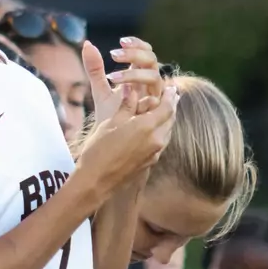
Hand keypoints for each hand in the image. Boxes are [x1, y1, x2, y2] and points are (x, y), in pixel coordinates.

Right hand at [77, 83, 177, 202]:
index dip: (170, 96)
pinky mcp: (150, 162)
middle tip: (171, 95)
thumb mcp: (112, 122)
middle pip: (170, 119)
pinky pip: (161, 142)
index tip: (170, 87)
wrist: (96, 181)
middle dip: (171, 106)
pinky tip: (153, 129)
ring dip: (166, 119)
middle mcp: (156, 140)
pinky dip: (160, 132)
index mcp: (147, 127)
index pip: (167, 107)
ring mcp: (155, 153)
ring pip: (167, 131)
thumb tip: (131, 89)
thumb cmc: (99, 149)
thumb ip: (126, 105)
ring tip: (162, 110)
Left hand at [83, 37, 163, 126]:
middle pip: (152, 61)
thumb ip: (95, 69)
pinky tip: (123, 94)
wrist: (112, 142)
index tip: (121, 41)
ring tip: (111, 77)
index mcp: (140, 77)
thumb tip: (86, 43)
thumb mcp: (100, 91)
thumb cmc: (109, 117)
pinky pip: (155, 99)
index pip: (146, 52)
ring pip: (155, 77)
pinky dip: (139, 96)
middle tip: (114, 54)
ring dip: (134, 74)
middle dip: (136, 54)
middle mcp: (150, 86)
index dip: (137, 45)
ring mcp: (154, 99)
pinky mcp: (155, 114)